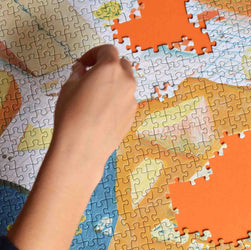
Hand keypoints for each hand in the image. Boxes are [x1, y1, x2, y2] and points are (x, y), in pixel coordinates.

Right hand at [50, 44, 136, 176]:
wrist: (83, 148)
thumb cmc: (71, 115)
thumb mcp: (68, 87)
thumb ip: (78, 73)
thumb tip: (82, 69)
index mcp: (110, 68)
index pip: (107, 50)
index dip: (93, 54)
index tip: (83, 63)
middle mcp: (126, 82)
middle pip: (122, 64)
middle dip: (108, 66)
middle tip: (92, 76)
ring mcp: (132, 100)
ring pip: (126, 84)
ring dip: (114, 83)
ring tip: (96, 95)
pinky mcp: (132, 116)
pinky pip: (126, 101)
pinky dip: (117, 99)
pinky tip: (102, 112)